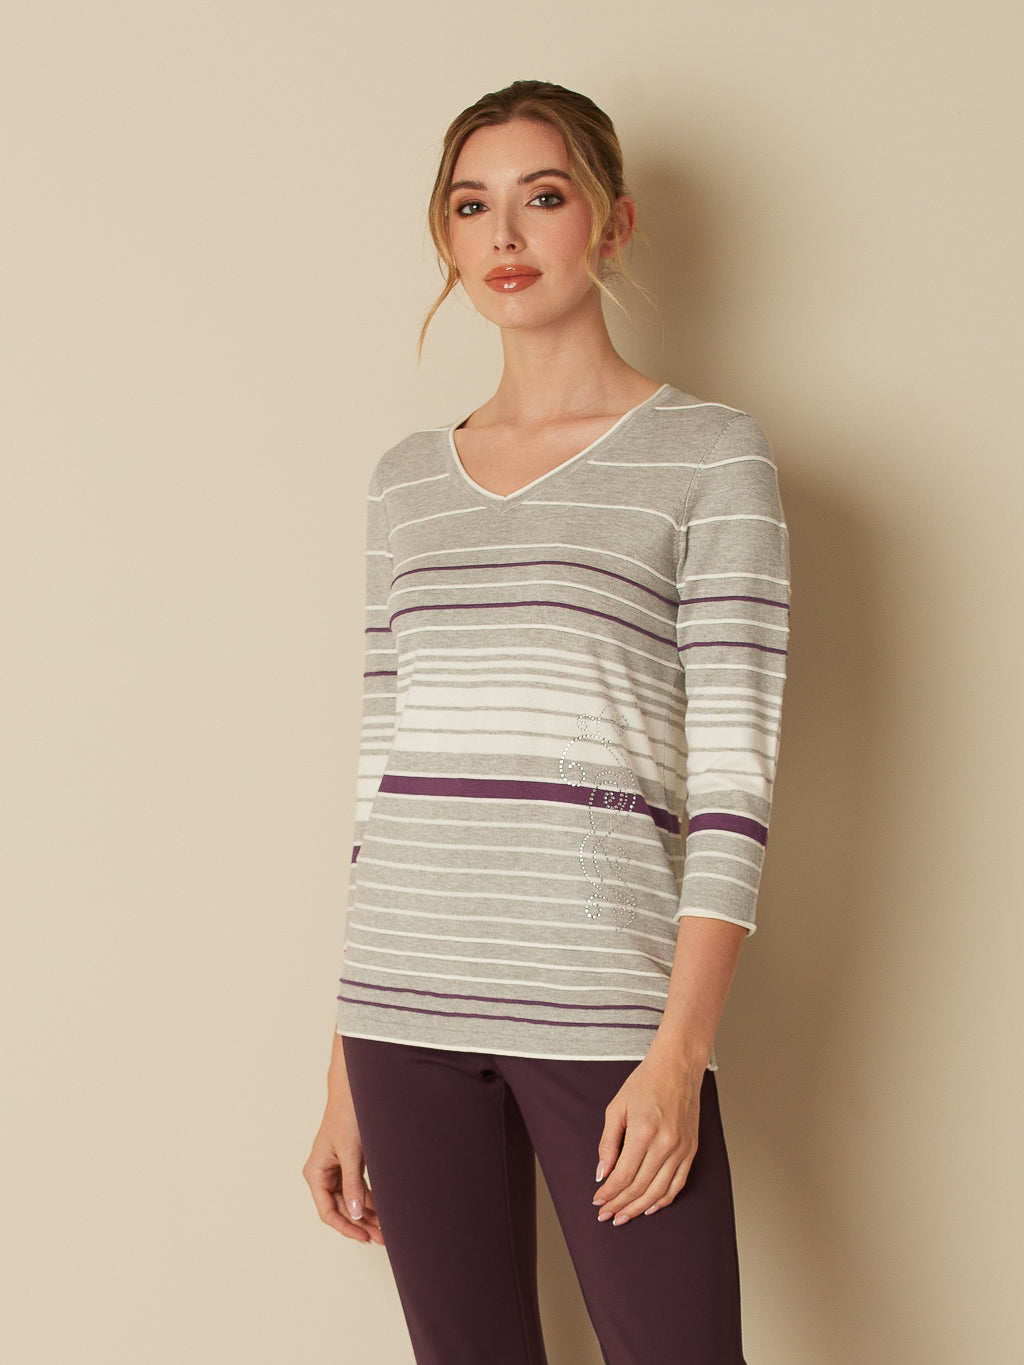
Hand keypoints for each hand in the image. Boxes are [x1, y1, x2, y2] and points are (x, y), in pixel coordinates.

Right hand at [303, 1098, 383, 1245]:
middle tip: (383, 1238)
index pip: (328, 1211)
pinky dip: (370, 1200)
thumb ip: (352, 1184)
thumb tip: (356, 1213)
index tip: (364, 1237)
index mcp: (315, 1173)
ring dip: (368, 1215)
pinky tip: (384, 1211)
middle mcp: (323, 1175)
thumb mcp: (350, 1153)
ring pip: (352, 1201)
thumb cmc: (347, 1117)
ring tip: (387, 1230)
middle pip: (342, 1209)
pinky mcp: (349, 1166)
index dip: (346, 1227)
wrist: (354, 1092)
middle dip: (362, 1224)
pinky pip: (358, 1190)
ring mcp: (336, 1171)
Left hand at [592, 1045, 702, 1225]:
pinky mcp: (691, 1149)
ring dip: (638, 1208)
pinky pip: (677, 1183)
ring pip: (658, 1191)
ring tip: (623, 1216)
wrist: (678, 1066)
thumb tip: (602, 1173)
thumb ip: (608, 1142)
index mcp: (644, 1131)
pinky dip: (663, 1199)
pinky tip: (649, 1207)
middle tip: (606, 1215)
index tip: (597, 1201)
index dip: (608, 1193)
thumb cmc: (645, 1082)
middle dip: (619, 1205)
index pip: (623, 1175)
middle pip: (639, 1187)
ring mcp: (681, 1148)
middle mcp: (665, 1144)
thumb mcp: (616, 1107)